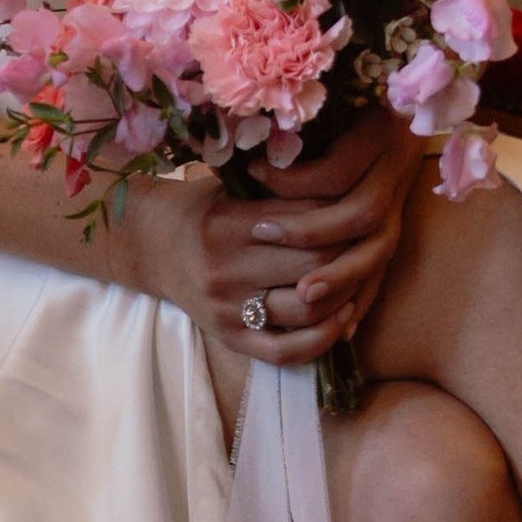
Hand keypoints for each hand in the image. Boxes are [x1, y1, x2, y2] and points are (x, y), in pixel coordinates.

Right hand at [129, 108, 420, 365]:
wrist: (151, 246)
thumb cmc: (202, 206)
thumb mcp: (231, 184)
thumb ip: (277, 184)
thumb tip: (342, 170)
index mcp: (227, 224)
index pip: (306, 219)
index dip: (342, 211)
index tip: (362, 202)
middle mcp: (226, 270)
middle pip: (314, 264)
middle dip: (351, 252)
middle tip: (371, 238)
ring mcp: (228, 310)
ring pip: (307, 310)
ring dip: (345, 294)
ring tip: (362, 275)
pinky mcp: (230, 339)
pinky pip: (287, 351)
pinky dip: (322, 338)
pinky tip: (342, 317)